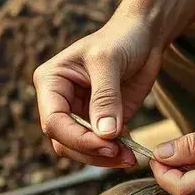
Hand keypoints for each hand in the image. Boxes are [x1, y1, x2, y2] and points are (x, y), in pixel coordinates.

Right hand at [33, 15, 161, 167]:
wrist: (143, 36)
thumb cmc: (121, 39)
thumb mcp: (109, 62)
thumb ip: (106, 98)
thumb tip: (105, 135)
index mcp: (51, 82)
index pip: (54, 121)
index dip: (78, 138)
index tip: (108, 144)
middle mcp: (59, 101)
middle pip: (64, 141)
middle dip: (92, 152)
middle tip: (124, 156)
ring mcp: (78, 114)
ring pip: (79, 150)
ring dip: (103, 159)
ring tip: (130, 158)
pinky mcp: (99, 122)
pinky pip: (100, 147)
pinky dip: (114, 154)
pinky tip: (131, 150)